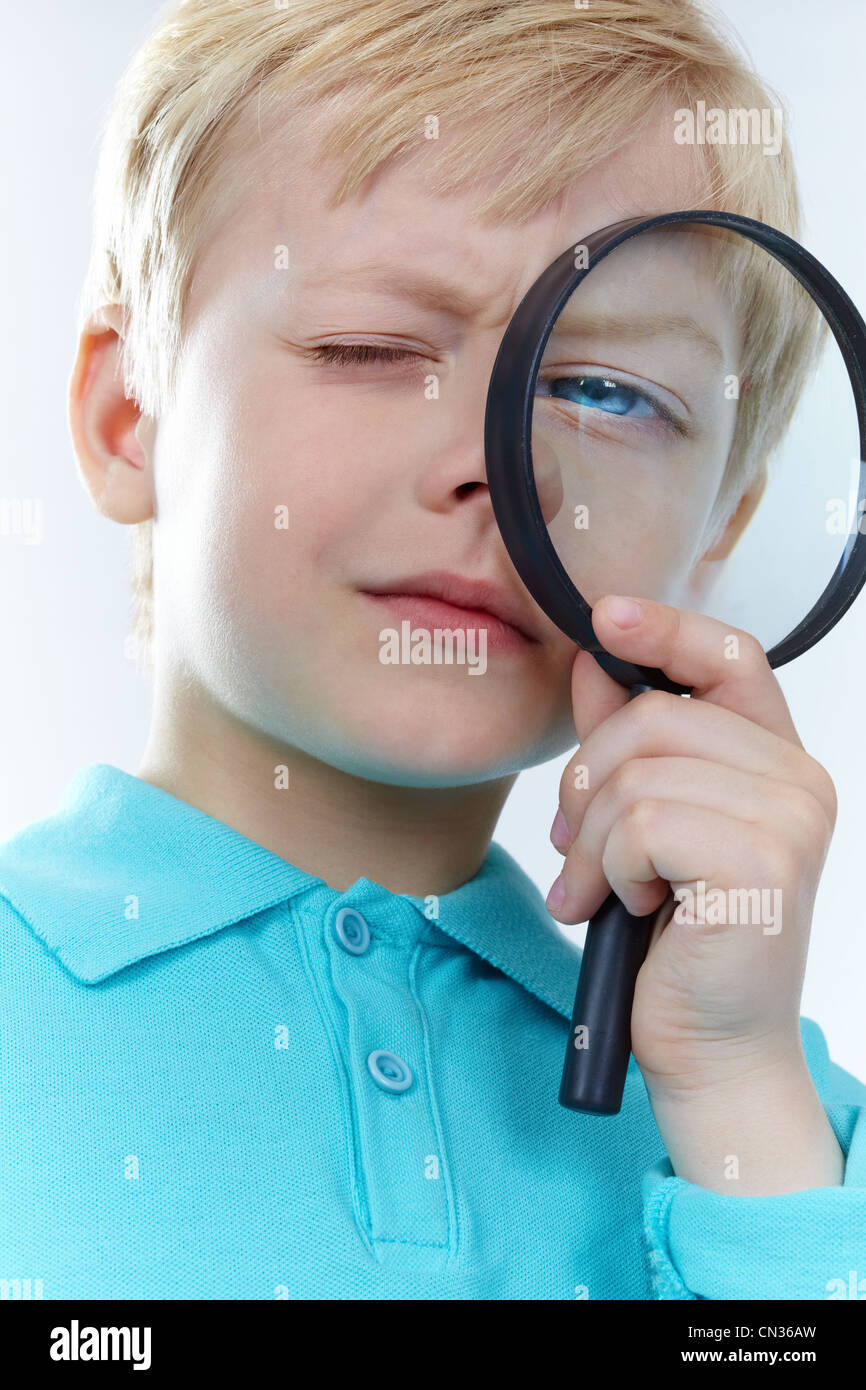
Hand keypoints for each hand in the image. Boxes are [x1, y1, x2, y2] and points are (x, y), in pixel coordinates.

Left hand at [547, 595, 843, 1191]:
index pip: (729, 657)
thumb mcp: (641, 828)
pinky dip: (611, 867)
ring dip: (590, 839)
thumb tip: (593, 661)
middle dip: (586, 782)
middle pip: (656, 716)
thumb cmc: (677, 943)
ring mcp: (790, 820)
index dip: (665, 629)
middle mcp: (798, 782)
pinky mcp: (764, 862)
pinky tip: (626, 908)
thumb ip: (624, 745)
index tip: (604, 615)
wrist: (710, 1049)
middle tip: (570, 848)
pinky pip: (644, 822)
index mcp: (775, 763)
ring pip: (640, 773)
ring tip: (592, 889)